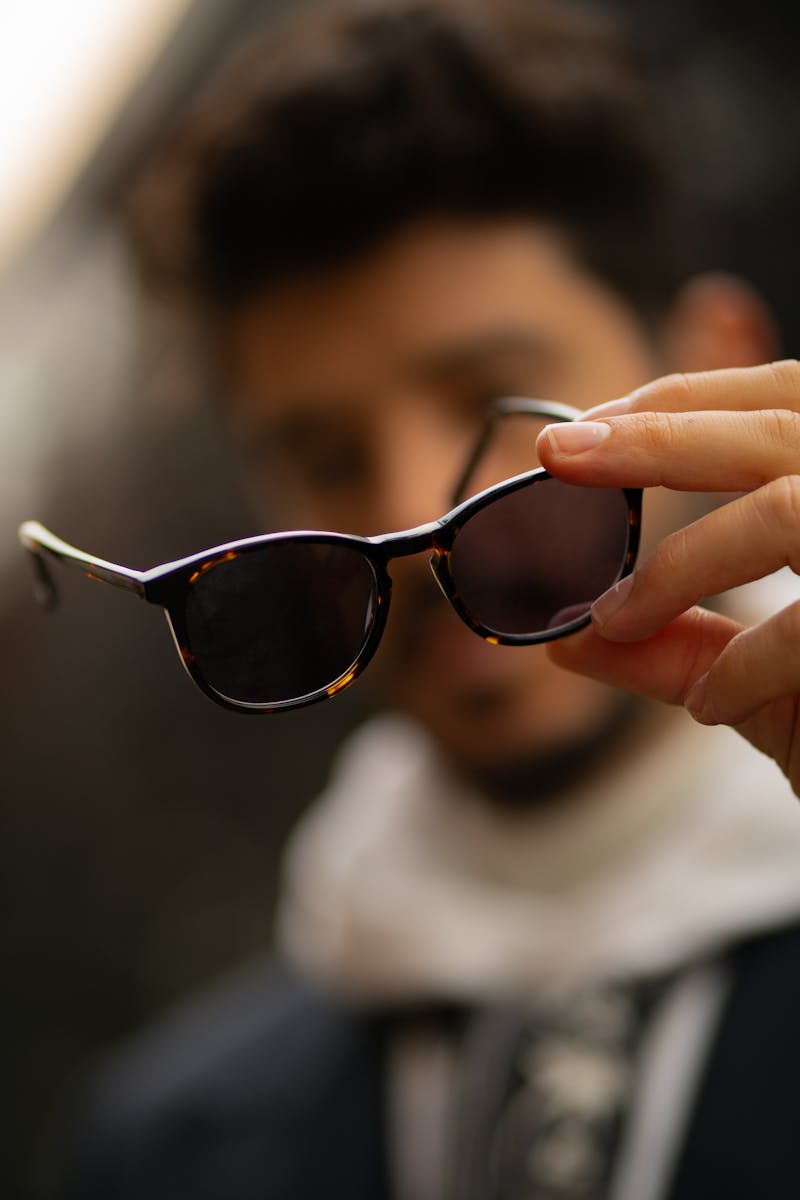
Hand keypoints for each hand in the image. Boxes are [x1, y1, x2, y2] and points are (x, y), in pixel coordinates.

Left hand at [535, 360, 799, 794]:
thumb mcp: (763, 683)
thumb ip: (679, 649)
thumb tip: (570, 637)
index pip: (785, 400)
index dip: (686, 401)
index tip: (590, 428)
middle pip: (782, 427)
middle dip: (661, 436)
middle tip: (559, 452)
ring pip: (791, 509)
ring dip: (686, 561)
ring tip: (615, 614)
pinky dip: (749, 662)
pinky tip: (713, 706)